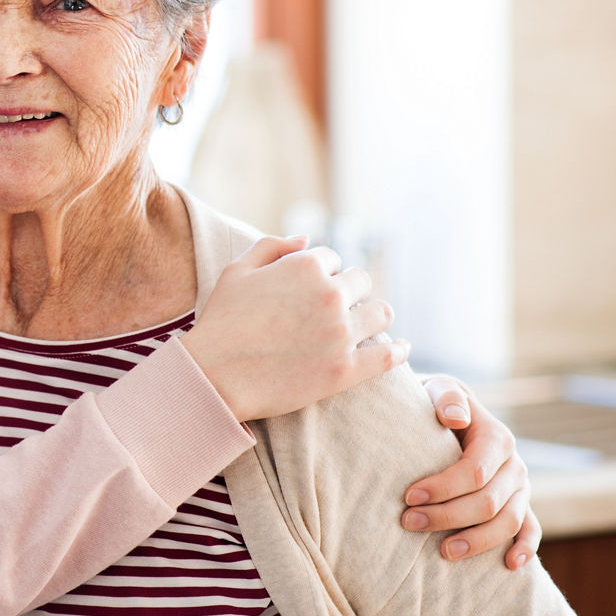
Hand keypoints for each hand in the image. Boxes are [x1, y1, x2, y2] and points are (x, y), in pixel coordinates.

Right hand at [183, 235, 407, 421]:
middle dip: (348, 291)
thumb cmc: (221, 321)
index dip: (320, 273)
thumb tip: (307, 239)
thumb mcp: (237, 271)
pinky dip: (399, 350)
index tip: (307, 290)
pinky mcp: (346, 370)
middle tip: (331, 309)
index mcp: (306, 266)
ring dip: (371, 315)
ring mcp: (341, 333)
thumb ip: (273, 246)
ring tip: (360, 325)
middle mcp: (330, 295)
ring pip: (381, 313)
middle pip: (361, 281)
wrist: (214, 375)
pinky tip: (401, 348)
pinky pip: (389, 355)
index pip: (333, 259)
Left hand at [402, 375, 539, 569]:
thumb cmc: (436, 402)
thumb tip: (456, 417)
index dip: (443, 488)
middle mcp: (514, 465)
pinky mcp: (519, 505)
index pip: (474, 472)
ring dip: (477, 541)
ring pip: (507, 522)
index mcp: (497, 438)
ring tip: (443, 552)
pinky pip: (530, 529)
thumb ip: (447, 398)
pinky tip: (509, 565)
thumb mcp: (438, 389)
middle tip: (409, 522)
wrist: (447, 412)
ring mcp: (520, 489)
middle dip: (447, 516)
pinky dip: (525, 548)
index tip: (409, 497)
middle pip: (488, 502)